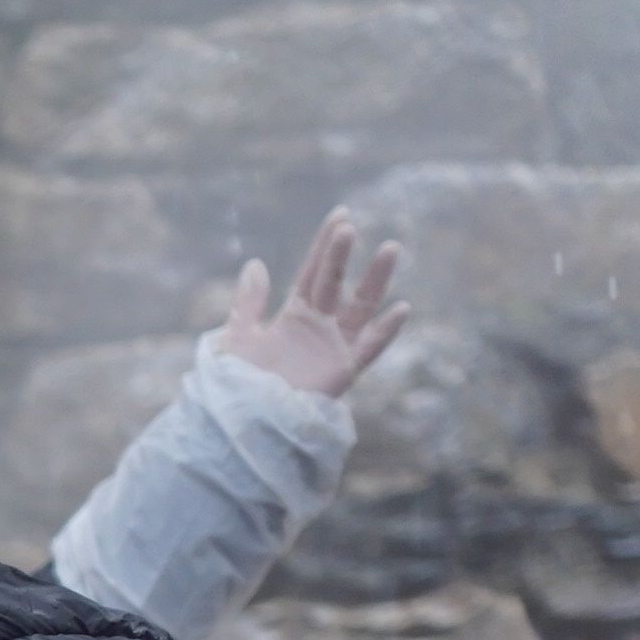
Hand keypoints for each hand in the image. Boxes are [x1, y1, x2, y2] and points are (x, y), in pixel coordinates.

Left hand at [219, 212, 406, 401]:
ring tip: (389, 249)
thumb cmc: (237, 385)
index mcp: (294, 315)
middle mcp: (319, 326)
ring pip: (361, 306)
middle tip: (347, 228)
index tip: (340, 215)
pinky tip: (401, 309)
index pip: (314, 271)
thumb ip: (248, 303)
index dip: (325, 245)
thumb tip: (256, 263)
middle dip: (340, 256)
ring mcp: (333, 346)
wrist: (242, 423)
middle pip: (335, 283)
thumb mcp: (238, 338)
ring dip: (376, 279)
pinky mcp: (342, 371)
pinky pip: (368, 349)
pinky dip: (385, 332)